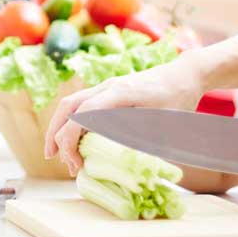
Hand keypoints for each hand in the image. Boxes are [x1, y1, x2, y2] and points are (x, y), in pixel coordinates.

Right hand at [43, 58, 206, 174]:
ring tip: (62, 154)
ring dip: (62, 127)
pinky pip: (84, 104)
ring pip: (73, 104)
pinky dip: (74, 122)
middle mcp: (108, 87)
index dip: (71, 137)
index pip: (83, 113)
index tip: (72, 160)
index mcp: (119, 93)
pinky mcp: (111, 91)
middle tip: (52, 157)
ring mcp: (108, 87)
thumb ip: (142, 139)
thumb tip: (123, 163)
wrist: (185, 74)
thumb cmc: (178, 96)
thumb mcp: (164, 121)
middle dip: (55, 132)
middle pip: (69, 105)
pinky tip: (78, 140)